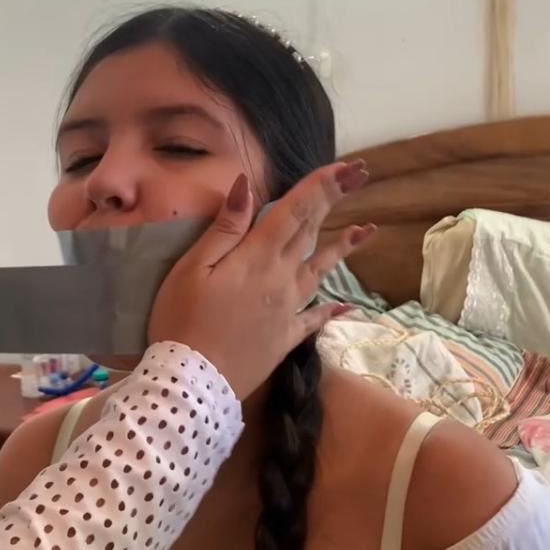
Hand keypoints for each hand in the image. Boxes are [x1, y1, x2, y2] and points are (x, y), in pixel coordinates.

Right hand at [148, 160, 372, 397]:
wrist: (193, 383)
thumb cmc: (182, 321)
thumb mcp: (191, 268)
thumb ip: (225, 228)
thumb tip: (247, 185)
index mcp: (257, 257)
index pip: (296, 210)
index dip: (322, 185)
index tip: (348, 166)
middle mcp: (281, 279)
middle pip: (311, 232)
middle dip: (335, 200)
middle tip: (360, 176)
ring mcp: (288, 310)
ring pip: (321, 270)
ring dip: (343, 247)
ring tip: (367, 230)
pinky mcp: (286, 338)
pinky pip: (315, 319)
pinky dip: (331, 309)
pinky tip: (347, 305)